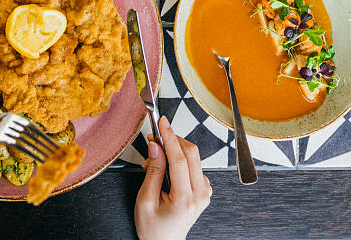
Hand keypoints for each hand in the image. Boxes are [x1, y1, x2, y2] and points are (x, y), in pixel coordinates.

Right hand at [135, 117, 211, 239]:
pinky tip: (166, 167)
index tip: (162, 122)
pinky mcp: (204, 189)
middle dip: (172, 140)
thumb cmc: (154, 228)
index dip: (170, 137)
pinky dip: (179, 160)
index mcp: (185, 199)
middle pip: (191, 153)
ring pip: (193, 157)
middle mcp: (200, 194)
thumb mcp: (145, 200)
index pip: (180, 159)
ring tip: (155, 160)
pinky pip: (194, 165)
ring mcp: (205, 192)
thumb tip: (156, 146)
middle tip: (153, 138)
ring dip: (174, 151)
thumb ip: (153, 171)